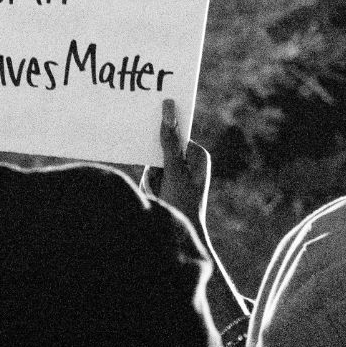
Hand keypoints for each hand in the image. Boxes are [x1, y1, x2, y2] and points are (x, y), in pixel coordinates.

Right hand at [141, 99, 210, 227]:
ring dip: (152, 180)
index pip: (174, 134)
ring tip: (161, 194)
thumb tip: (168, 110)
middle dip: (155, 167)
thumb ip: (169, 142)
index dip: (159, 135)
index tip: (147, 127)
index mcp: (198, 154)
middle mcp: (189, 161)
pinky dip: (150, 187)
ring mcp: (178, 172)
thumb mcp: (173, 171)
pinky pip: (150, 177)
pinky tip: (158, 197)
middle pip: (160, 149)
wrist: (180, 236)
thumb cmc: (183, 204)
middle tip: (162, 183)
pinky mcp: (168, 183)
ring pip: (152, 165)